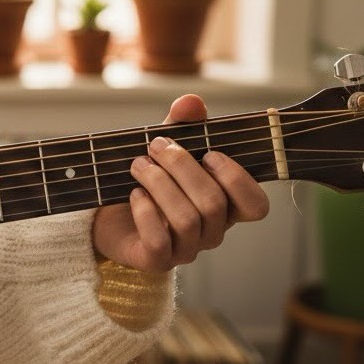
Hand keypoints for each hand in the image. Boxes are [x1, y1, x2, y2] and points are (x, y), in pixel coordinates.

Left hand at [92, 94, 269, 272]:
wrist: (107, 213)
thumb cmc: (148, 179)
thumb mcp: (166, 147)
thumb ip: (182, 125)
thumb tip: (191, 102)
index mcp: (225, 206)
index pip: (255, 206)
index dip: (237, 179)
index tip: (208, 153)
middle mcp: (211, 231)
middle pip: (213, 203)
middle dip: (182, 167)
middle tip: (156, 146)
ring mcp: (186, 249)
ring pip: (186, 219)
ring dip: (159, 183)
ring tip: (138, 164)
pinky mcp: (156, 261)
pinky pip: (159, 241)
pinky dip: (146, 212)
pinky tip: (134, 194)